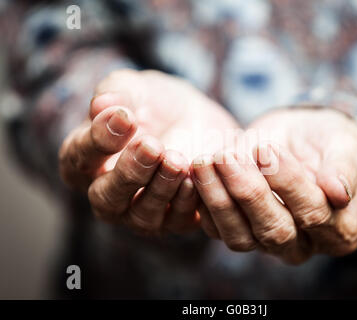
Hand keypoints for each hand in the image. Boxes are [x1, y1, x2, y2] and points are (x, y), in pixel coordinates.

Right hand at [59, 69, 237, 234]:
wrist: (194, 117)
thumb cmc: (152, 103)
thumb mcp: (134, 88)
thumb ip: (116, 93)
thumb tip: (101, 105)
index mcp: (85, 160)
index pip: (80, 157)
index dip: (100, 140)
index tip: (126, 118)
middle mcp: (108, 194)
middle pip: (107, 198)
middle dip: (130, 172)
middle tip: (151, 145)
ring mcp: (140, 212)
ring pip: (142, 215)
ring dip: (160, 188)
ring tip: (176, 160)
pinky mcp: (175, 219)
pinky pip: (177, 221)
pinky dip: (186, 203)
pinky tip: (194, 179)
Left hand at [192, 108, 356, 263]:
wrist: (305, 138)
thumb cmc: (330, 141)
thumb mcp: (346, 145)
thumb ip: (344, 168)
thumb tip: (339, 193)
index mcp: (340, 229)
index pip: (313, 214)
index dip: (287, 183)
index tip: (265, 149)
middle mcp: (304, 244)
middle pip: (274, 230)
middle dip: (247, 192)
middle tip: (225, 156)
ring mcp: (268, 243)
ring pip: (240, 236)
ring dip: (218, 199)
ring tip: (204, 162)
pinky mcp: (240, 231)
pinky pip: (217, 228)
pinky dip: (204, 202)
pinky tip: (196, 173)